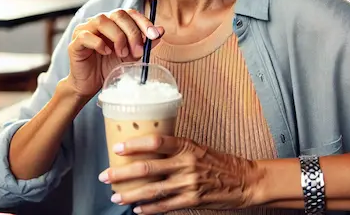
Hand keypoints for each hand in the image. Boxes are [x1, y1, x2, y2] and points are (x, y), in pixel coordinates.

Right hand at [66, 8, 164, 97]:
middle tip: (137, 51)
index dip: (143, 21)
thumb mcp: (132, 56)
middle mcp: (99, 22)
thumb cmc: (109, 67)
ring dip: (117, 36)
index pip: (129, 13)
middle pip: (117, 14)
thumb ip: (144, 43)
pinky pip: (86, 36)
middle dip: (132, 32)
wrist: (90, 85)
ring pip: (102, 20)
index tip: (154, 35)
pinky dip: (99, 43)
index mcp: (113, 22)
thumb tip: (160, 30)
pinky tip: (106, 53)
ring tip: (122, 53)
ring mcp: (85, 30)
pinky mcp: (75, 42)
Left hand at [99, 135, 263, 212]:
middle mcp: (186, 164)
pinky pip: (165, 206)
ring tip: (115, 196)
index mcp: (187, 146)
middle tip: (106, 175)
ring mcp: (188, 184)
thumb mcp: (197, 148)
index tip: (117, 147)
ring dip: (131, 194)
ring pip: (152, 190)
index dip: (135, 144)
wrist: (244, 180)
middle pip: (147, 168)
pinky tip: (137, 209)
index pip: (156, 142)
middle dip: (122, 173)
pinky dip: (149, 208)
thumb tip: (147, 149)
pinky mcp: (192, 200)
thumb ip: (175, 149)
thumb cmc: (219, 162)